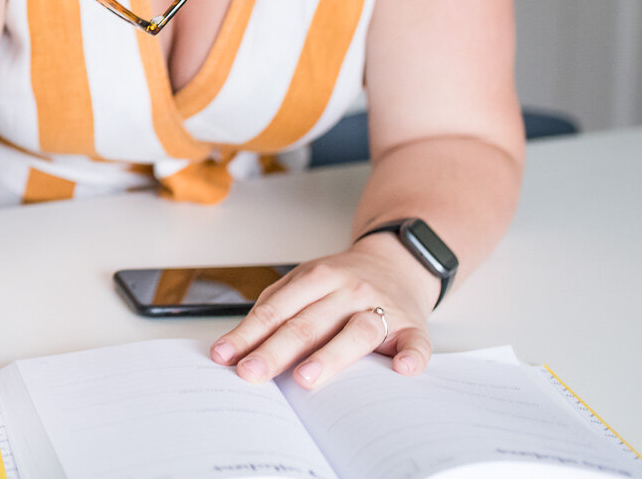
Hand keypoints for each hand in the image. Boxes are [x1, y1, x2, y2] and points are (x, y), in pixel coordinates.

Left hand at [208, 239, 438, 389]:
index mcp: (317, 277)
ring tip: (305, 378)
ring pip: (355, 332)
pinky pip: (416, 342)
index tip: (225, 356)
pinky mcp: (414, 326)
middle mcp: (348, 290)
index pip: (276, 310)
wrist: (396, 263)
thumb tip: (240, 346)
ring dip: (329, 356)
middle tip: (250, 373)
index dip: (248, 334)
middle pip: (307, 324)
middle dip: (275, 351)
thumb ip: (278, 306)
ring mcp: (382, 307)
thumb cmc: (342, 284)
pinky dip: (412, 357)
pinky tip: (403, 370)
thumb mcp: (305, 281)